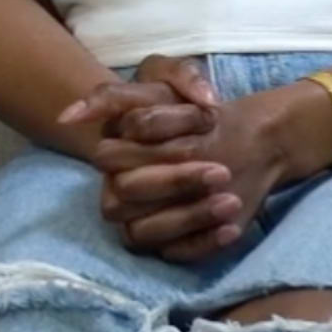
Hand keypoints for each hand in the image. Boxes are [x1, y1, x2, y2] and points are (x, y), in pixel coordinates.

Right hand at [105, 77, 331, 263]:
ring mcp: (139, 217)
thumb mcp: (174, 76)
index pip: (113, 153)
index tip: (206, 120)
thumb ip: (144, 80)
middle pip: (123, 194)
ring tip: (230, 202)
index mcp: (112, 147)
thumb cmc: (196, 106)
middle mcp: (117, 185)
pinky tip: (231, 228)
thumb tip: (89, 110)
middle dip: (174, 183)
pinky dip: (202, 243)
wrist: (242, 139)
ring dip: (188, 218)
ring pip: (141, 233)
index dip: (157, 141)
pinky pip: (172, 254)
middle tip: (221, 171)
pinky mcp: (166, 242)